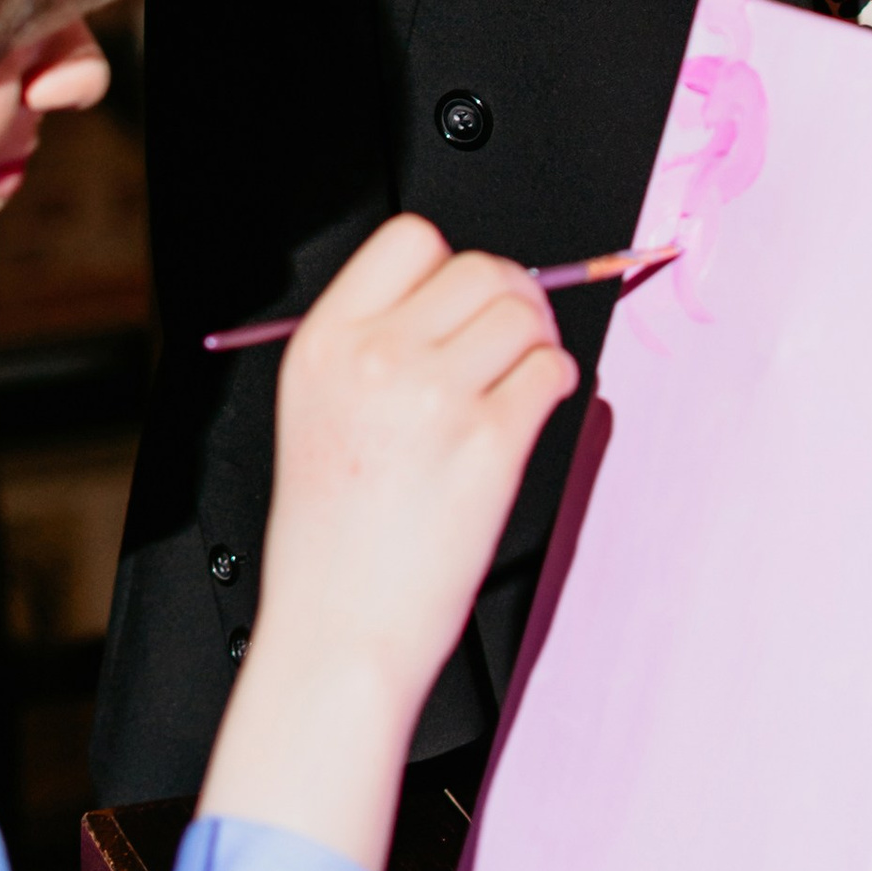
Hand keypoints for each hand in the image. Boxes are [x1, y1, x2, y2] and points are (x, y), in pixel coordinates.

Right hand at [197, 216, 577, 870]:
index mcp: (324, 345)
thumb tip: (454, 302)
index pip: (409, 238)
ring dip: (539, 338)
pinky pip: (552, 372)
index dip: (449, 263)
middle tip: (515, 333)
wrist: (338, 631)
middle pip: (480, 268)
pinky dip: (557, 381)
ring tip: (525, 375)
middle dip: (511, 295)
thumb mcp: (315, 414)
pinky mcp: (491, 442)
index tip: (462, 297)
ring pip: (525, 314)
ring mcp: (436, 398)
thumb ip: (370, 347)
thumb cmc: (329, 540)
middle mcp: (377, 358)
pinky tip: (534, 408)